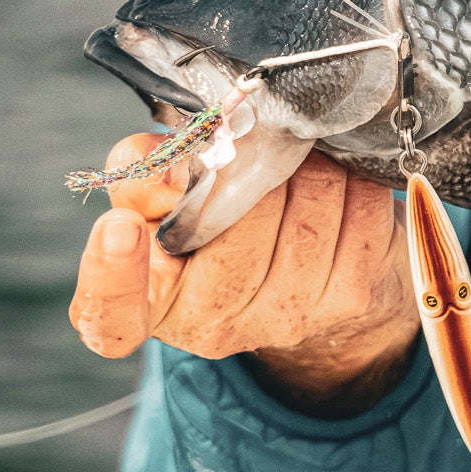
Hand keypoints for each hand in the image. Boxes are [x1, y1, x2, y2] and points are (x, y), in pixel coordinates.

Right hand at [70, 136, 417, 416]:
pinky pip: (359, 205)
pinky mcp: (350, 297)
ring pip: (308, 198)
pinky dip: (352, 178)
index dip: (111, 274)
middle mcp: (213, 322)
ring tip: (297, 165)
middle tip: (255, 149)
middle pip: (235, 217)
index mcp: (151, 299)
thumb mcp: (161, 199)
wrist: (314, 277)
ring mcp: (286, 316)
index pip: (110, 313)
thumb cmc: (219, 224)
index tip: (120, 229)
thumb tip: (171, 166)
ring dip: (307, 164)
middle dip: (252, 164)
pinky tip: (338, 184)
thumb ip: (143, 173)